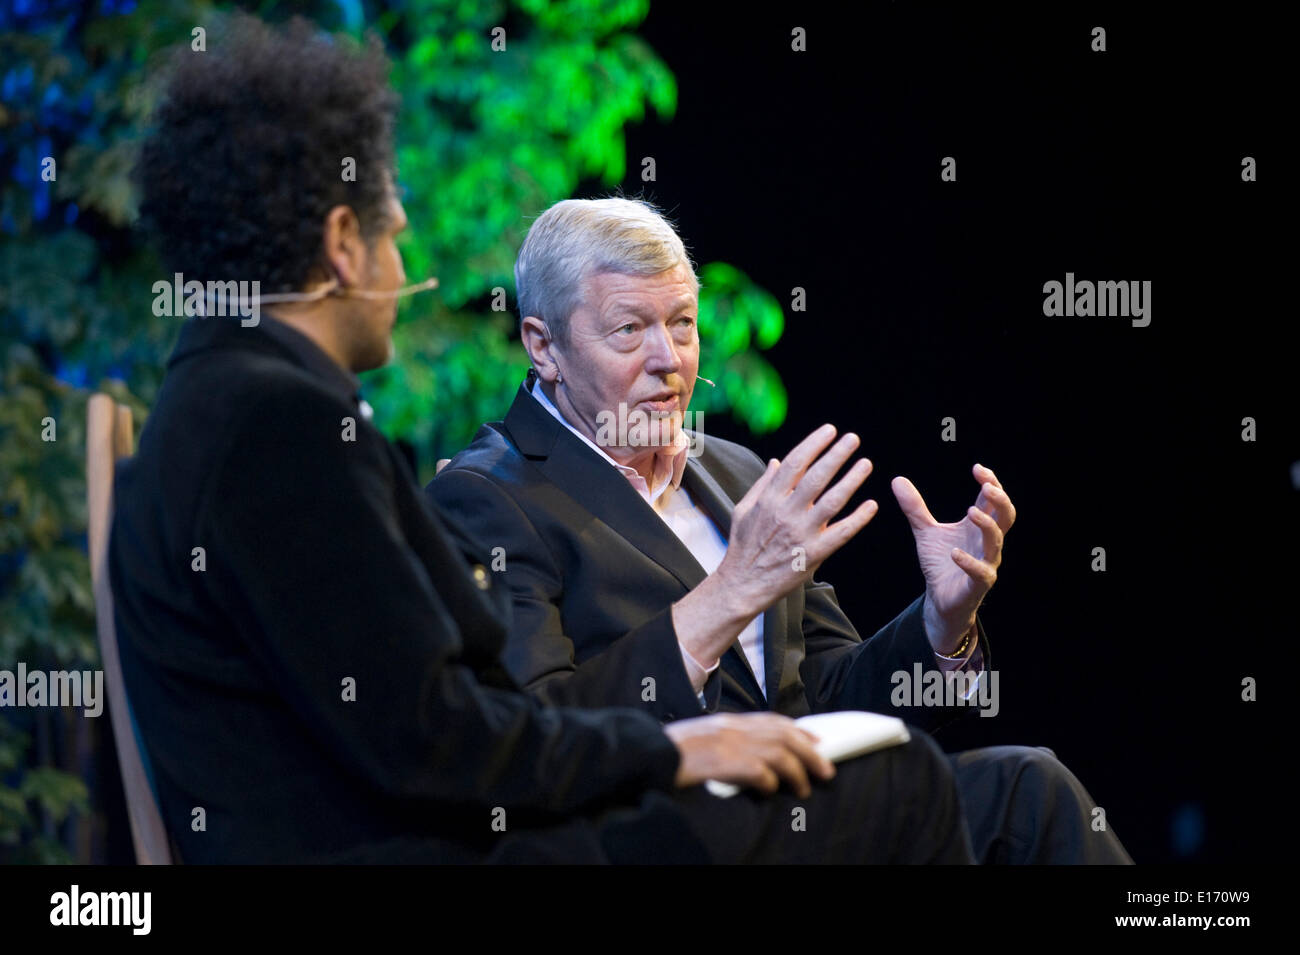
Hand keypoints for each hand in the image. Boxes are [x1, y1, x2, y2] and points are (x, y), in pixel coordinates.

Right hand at [664, 712, 834, 797]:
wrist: (650, 753)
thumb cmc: (673, 751)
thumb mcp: (704, 738)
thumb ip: (727, 740)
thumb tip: (752, 758)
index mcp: (729, 721)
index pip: (773, 721)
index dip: (798, 730)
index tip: (816, 740)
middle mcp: (734, 728)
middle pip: (783, 735)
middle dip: (809, 752)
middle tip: (826, 769)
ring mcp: (729, 744)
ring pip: (778, 753)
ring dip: (797, 772)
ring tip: (805, 789)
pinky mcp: (724, 762)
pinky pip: (758, 772)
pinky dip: (769, 782)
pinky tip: (771, 791)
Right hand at [716, 424, 877, 616]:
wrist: (742, 584)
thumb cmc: (743, 546)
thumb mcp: (744, 509)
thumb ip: (762, 484)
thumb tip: (775, 461)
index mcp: (769, 499)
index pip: (795, 462)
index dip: (814, 443)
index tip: (829, 430)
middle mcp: (786, 512)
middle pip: (817, 476)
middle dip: (837, 454)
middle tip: (853, 439)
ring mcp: (802, 533)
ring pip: (832, 500)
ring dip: (852, 480)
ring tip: (866, 463)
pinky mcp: (814, 553)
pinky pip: (842, 533)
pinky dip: (858, 518)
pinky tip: (871, 505)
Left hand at [891, 463, 1016, 652]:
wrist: (939, 598)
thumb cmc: (940, 562)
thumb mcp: (925, 531)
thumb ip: (914, 508)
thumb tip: (897, 479)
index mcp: (978, 526)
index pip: (993, 500)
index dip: (991, 482)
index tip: (977, 468)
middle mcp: (986, 542)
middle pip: (1006, 517)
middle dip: (1000, 500)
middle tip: (987, 485)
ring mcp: (986, 562)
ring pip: (996, 541)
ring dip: (987, 525)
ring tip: (971, 511)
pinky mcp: (978, 584)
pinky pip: (981, 572)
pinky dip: (969, 561)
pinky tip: (954, 553)